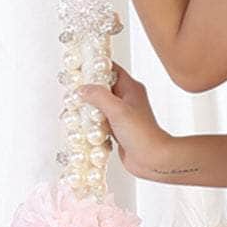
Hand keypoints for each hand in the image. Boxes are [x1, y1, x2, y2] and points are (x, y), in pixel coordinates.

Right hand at [78, 61, 169, 177]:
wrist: (153, 160)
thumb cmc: (142, 134)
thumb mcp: (118, 110)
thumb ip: (99, 96)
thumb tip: (82, 89)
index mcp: (131, 88)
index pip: (111, 69)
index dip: (95, 66)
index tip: (79, 68)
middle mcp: (127, 99)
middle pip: (102, 87)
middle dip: (87, 90)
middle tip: (73, 93)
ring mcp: (122, 115)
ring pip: (99, 106)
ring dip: (87, 108)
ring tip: (74, 110)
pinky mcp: (117, 129)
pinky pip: (100, 121)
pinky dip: (91, 123)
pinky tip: (82, 126)